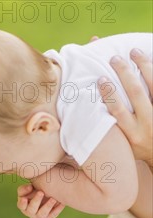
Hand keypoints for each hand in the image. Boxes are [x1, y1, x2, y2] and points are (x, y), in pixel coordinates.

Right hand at [17, 184, 64, 217]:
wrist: (45, 195)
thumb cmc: (32, 191)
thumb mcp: (27, 189)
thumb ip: (25, 188)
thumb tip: (30, 187)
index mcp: (23, 205)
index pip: (21, 205)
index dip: (22, 203)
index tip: (24, 199)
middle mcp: (30, 212)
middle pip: (32, 209)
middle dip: (36, 200)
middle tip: (41, 192)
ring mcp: (39, 216)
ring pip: (43, 213)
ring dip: (48, 206)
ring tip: (53, 199)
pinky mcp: (49, 217)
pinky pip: (53, 214)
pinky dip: (58, 208)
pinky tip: (61, 202)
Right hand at [98, 50, 152, 167]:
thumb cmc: (138, 149)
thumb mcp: (123, 146)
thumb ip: (109, 131)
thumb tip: (88, 119)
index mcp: (132, 134)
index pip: (118, 112)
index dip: (110, 95)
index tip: (101, 79)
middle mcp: (147, 124)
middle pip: (135, 93)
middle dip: (124, 74)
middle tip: (114, 59)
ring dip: (144, 65)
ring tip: (134, 52)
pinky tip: (150, 59)